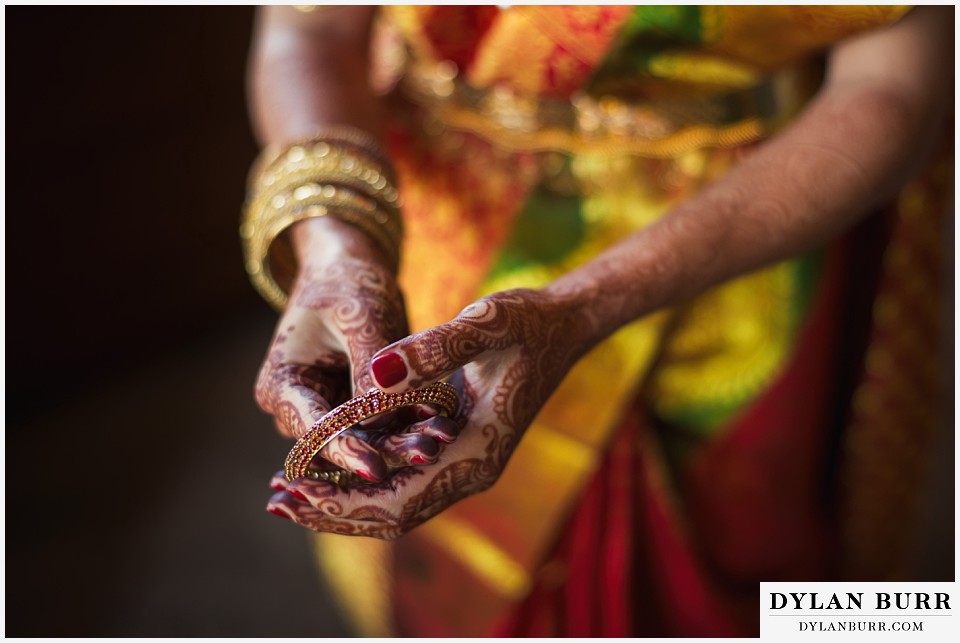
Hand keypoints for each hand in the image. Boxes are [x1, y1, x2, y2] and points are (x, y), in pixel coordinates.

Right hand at [254, 218, 444, 481]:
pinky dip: (413, 423)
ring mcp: (329, 412)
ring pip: (369, 439)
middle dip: (386, 450)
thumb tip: (379, 416)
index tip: (377, 470)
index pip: (312, 430)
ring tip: (444, 436)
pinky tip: (445, 421)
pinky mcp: (358, 409)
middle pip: (343, 442)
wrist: (350, 268)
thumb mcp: (358, 315)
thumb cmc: (346, 282)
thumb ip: (368, 366)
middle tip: (428, 454)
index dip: (344, 451)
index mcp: (281, 387)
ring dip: (405, 440)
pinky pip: (387, 425)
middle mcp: (300, 409)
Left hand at [266, 288, 590, 537]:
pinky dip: (360, 476)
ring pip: (394, 501)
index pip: (402, 501)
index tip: (298, 490)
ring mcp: (461, 462)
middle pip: (391, 514)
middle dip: (333, 510)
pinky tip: (324, 460)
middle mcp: (468, 469)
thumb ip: (435, 348)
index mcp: (478, 453)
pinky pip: (401, 476)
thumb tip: (377, 374)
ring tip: (287, 489)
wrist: (561, 325)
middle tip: (277, 500)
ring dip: (342, 499)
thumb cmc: (528, 322)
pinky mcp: (452, 447)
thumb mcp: (486, 323)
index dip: (346, 502)